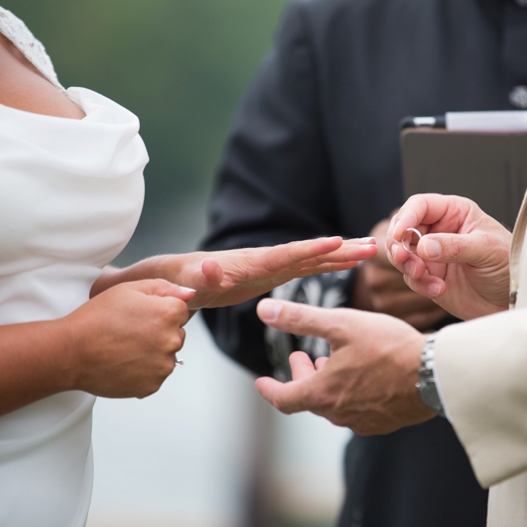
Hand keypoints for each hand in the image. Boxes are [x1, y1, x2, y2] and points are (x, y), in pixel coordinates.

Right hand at [65, 279, 193, 397]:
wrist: (70, 352)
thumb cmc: (96, 317)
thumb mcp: (129, 289)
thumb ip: (166, 288)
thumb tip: (190, 294)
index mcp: (169, 314)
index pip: (180, 311)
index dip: (158, 310)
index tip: (139, 316)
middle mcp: (172, 341)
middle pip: (177, 334)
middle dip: (160, 332)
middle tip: (130, 332)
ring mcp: (163, 366)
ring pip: (167, 356)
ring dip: (153, 353)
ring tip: (125, 348)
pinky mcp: (152, 385)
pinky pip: (156, 374)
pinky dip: (144, 371)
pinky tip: (124, 363)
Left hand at [91, 236, 377, 309]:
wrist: (156, 280)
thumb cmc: (156, 282)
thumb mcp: (160, 283)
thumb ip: (178, 280)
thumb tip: (202, 274)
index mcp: (237, 267)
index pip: (277, 258)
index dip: (306, 253)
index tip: (333, 244)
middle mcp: (255, 264)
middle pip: (301, 256)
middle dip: (334, 251)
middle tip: (368, 244)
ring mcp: (263, 270)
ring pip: (307, 262)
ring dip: (338, 257)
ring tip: (371, 249)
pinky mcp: (267, 277)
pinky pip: (302, 273)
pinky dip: (326, 267)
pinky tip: (348, 265)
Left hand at [253, 298, 434, 434]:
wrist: (434, 374)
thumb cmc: (388, 347)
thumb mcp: (341, 324)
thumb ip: (300, 318)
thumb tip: (264, 310)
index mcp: (321, 394)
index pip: (283, 399)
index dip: (269, 389)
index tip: (260, 382)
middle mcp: (338, 414)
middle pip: (310, 399)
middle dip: (302, 376)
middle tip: (303, 356)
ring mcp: (362, 421)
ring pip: (334, 404)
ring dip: (327, 383)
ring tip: (332, 361)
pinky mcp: (384, 423)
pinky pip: (358, 410)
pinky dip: (349, 392)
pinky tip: (362, 376)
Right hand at [387, 194, 511, 320]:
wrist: (512, 300)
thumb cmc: (509, 266)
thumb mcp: (486, 250)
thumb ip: (455, 246)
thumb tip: (424, 246)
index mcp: (455, 212)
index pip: (420, 205)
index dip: (406, 217)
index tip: (400, 235)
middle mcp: (439, 230)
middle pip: (403, 228)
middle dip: (400, 244)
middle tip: (406, 259)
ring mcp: (433, 255)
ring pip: (402, 254)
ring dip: (407, 265)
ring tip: (422, 275)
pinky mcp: (430, 277)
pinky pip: (412, 278)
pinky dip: (420, 284)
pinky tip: (439, 290)